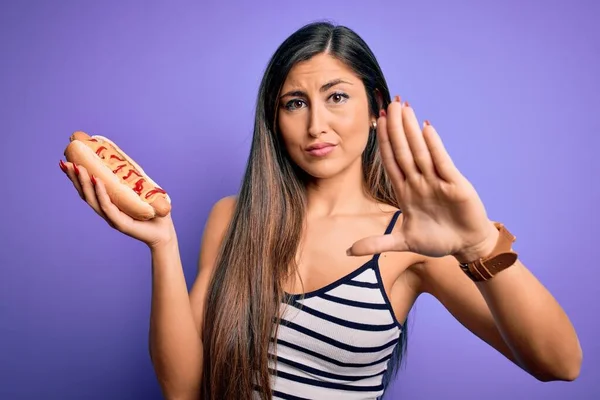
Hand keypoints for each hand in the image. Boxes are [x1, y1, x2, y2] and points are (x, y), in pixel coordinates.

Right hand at [59, 160, 176, 248]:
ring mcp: (112, 218)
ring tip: (78, 168)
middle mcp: (107, 211)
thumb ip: (131, 179)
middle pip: (85, 194)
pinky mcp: (121, 223)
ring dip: (84, 183)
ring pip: (93, 200)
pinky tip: (96, 180)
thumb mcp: (140, 191)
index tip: (68, 162)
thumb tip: (124, 159)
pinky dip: (101, 193)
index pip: (88, 190)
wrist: (164, 232)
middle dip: (75, 178)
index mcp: (108, 204)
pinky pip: (108, 207)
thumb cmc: (152, 211)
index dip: (77, 177)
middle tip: (65, 163)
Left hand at [348, 96, 496, 260]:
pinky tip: (426, 128)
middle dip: (396, 127)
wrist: (466, 245)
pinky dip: (434, 146)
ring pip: (420, 151)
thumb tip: (349, 251)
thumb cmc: (437, 240)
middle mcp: (420, 181)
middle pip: (404, 150)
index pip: (391, 161)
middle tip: (389, 103)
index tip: (377, 121)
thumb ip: (377, 243)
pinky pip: (442, 162)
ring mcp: (437, 181)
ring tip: (404, 107)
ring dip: (411, 130)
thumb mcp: (403, 243)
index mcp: (406, 191)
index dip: (384, 142)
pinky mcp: (455, 184)